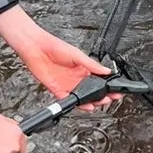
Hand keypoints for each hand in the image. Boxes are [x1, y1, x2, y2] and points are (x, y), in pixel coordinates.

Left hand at [0, 6, 116, 109]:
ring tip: (100, 103)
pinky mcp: (57, 89)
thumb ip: (92, 64)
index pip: (97, 80)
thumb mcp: (77, 54)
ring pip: (82, 97)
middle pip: (91, 91)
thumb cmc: (54, 46)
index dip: (106, 86)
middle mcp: (75, 77)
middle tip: (110, 99)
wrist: (36, 48)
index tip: (115, 90)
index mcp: (82, 68)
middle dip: (101, 96)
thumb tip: (107, 71)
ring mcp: (67, 84)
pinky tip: (85, 106)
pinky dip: (77, 104)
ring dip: (91, 102)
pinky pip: (68, 100)